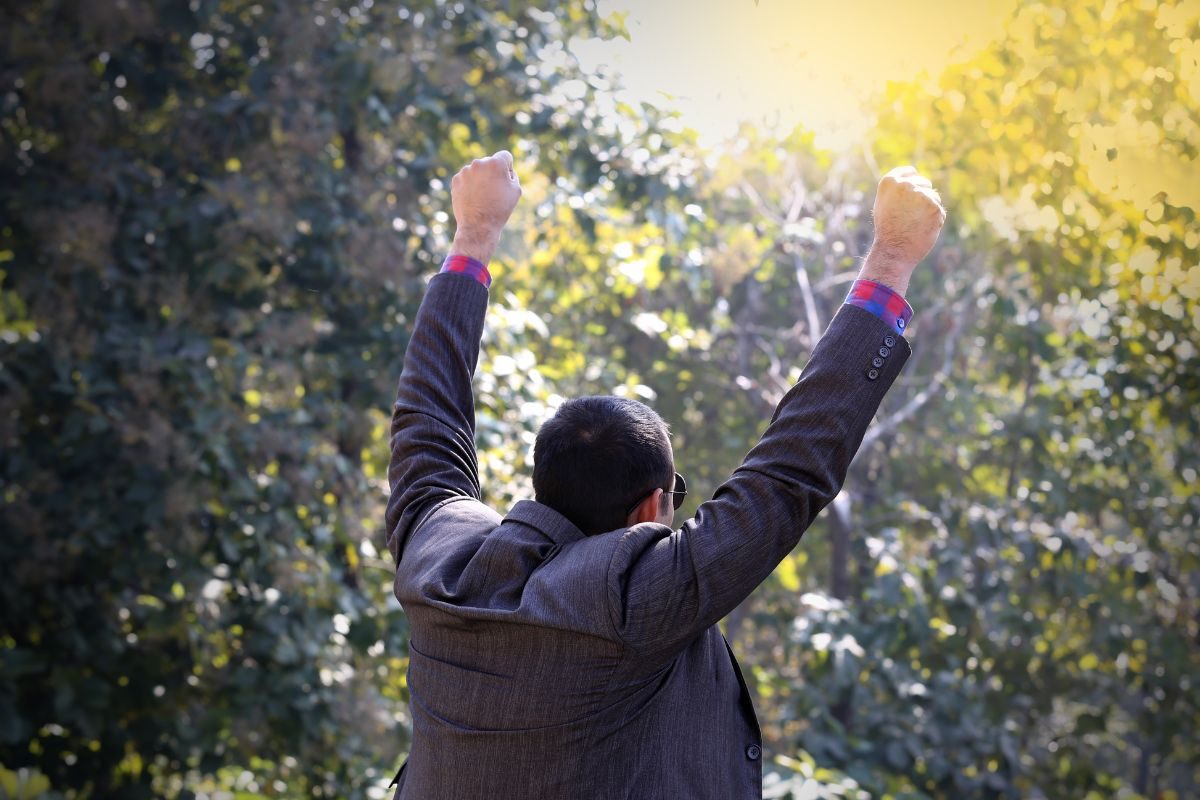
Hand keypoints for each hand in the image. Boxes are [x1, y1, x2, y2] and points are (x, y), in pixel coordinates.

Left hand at [449, 150, 521, 263]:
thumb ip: (512, 174)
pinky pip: (466, 178)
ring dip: (480, 179)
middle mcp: (479, 163)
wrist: (478, 226)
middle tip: (493, 192)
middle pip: (489, 163)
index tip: (505, 181)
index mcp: (496, 163)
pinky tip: (473, 198)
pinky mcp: (456, 180)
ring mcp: (465, 171)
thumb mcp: (516, 190)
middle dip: (492, 173)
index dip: (507, 168)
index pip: (505, 156)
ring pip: (477, 171)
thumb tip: (505, 169)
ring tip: (482, 197)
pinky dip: (470, 186)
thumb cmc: (500, 209)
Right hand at [859, 166, 945, 295]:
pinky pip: (939, 211)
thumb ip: (897, 190)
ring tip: (914, 224)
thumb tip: (913, 178)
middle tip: (910, 216)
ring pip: (934, 197)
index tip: (910, 195)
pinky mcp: (934, 207)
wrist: (894, 251)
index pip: (910, 172)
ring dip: (929, 210)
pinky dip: (935, 221)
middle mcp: (905, 185)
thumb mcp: (884, 204)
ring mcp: (921, 195)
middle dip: (922, 197)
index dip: (913, 183)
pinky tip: (922, 229)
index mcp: (889, 182)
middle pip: (924, 183)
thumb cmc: (888, 230)